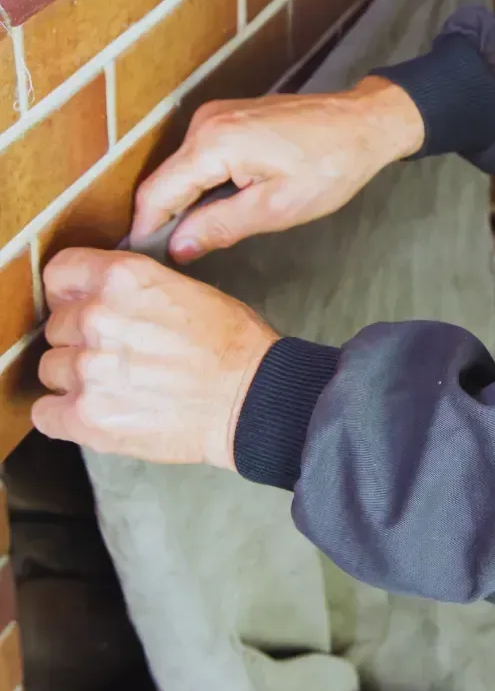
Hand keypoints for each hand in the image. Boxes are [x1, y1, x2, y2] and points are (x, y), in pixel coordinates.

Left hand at [32, 248, 279, 468]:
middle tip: (120, 355)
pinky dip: (65, 415)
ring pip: (51, 369)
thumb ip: (135, 290)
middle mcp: (97, 318)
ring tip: (118, 387)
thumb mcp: (190, 291)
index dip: (72, 293)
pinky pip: (45, 413)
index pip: (61, 274)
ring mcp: (88, 370)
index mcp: (123, 279)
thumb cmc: (235, 347)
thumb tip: (107, 299)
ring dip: (76, 378)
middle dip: (83, 339)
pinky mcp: (86, 416)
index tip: (83, 305)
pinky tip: (97, 412)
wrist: (253, 401)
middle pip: (58, 326)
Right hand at [132, 76, 424, 263]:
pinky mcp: (229, 117)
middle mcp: (205, 122)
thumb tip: (178, 247)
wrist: (364, 124)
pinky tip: (224, 206)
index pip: (157, 192)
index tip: (146, 260)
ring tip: (203, 236)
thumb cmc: (332, 166)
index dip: (147, 228)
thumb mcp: (277, 208)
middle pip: (165, 180)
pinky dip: (204, 183)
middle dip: (167, 218)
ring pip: (183, 169)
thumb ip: (221, 226)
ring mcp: (217, 115)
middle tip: (177, 257)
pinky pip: (201, 156)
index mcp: (213, 142)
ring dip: (188, 202)